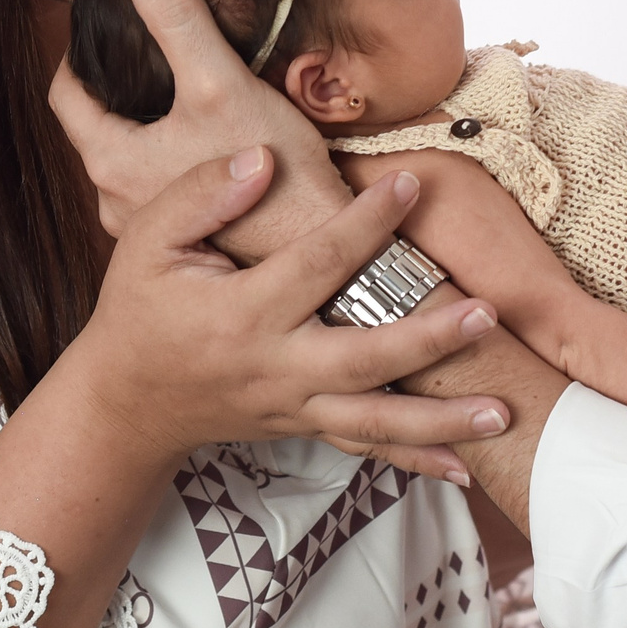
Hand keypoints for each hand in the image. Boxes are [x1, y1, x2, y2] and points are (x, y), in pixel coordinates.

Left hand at [50, 0, 345, 252]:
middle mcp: (117, 201)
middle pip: (99, 126)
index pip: (64, 95)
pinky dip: (177, 154)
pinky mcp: (190, 235)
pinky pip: (164, 183)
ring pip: (134, 156)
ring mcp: (150, 224)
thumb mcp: (219, 81)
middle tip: (144, 51)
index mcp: (110, 161)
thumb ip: (176, 17)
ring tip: (181, 90)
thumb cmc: (273, 174)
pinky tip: (212, 137)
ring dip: (150, 124)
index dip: (78, 54)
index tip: (102, 28)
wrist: (321, 246)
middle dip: (117, 89)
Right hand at [72, 143, 512, 464]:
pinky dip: (416, 460)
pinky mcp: (303, 426)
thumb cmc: (139, 309)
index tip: (410, 182)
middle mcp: (274, 369)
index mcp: (240, 315)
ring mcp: (293, 407)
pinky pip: (365, 447)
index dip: (365, 223)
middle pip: (363, 358)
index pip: (315, 264)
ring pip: (375, 420)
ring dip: (441, 420)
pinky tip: (465, 468)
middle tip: (485, 313)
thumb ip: (201, 196)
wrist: (125, 402)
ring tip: (502, 411)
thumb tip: (263, 159)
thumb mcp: (147, 241)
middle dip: (428, 339)